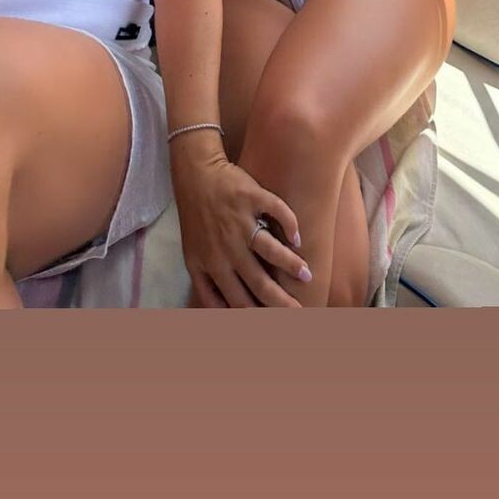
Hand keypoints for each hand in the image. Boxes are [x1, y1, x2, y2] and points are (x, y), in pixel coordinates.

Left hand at [171, 146, 310, 307]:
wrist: (195, 175)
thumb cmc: (196, 220)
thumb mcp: (192, 258)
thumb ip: (206, 287)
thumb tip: (225, 314)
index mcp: (212, 266)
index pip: (238, 301)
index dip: (258, 315)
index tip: (276, 322)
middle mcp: (227, 247)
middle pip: (258, 282)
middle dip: (281, 300)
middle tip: (300, 310)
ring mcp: (239, 221)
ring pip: (269, 249)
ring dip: (290, 264)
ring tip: (307, 275)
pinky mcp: (250, 196)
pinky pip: (276, 210)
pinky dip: (290, 223)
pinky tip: (298, 236)